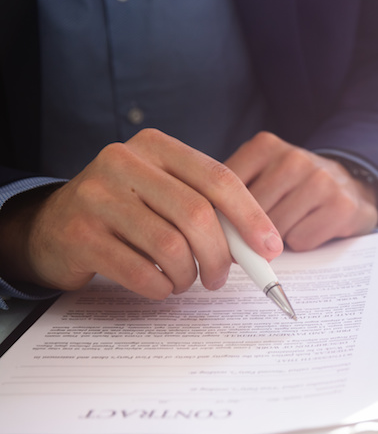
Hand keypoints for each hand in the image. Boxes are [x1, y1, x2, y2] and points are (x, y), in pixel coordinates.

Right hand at [0, 129, 281, 298]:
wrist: (51, 226)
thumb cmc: (127, 212)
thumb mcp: (166, 193)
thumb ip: (210, 209)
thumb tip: (261, 247)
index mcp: (155, 146)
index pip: (218, 178)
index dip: (251, 216)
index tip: (270, 249)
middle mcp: (123, 162)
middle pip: (197, 214)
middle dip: (220, 255)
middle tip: (221, 278)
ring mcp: (96, 196)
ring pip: (171, 247)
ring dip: (188, 275)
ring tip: (185, 281)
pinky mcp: (79, 234)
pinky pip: (141, 271)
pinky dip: (161, 287)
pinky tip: (160, 285)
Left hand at [224, 132, 377, 251]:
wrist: (352, 186)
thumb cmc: (295, 187)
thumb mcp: (261, 174)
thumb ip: (232, 192)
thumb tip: (209, 228)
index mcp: (266, 146)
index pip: (224, 191)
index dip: (221, 217)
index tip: (223, 230)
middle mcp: (295, 159)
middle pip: (250, 214)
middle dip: (249, 233)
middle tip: (257, 236)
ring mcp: (321, 181)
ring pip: (275, 231)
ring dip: (276, 240)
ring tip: (289, 226)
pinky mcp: (341, 206)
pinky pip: (300, 240)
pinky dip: (301, 243)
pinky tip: (310, 229)